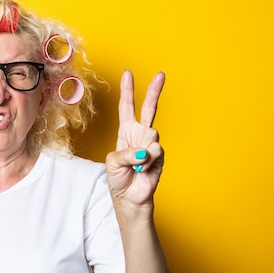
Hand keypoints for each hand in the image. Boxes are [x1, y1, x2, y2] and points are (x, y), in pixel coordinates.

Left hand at [106, 70, 165, 205]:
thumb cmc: (118, 179)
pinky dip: (146, 160)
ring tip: (136, 164)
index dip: (127, 91)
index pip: (127, 107)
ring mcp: (151, 145)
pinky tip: (143, 168)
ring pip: (151, 133)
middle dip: (154, 91)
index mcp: (126, 132)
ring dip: (140, 149)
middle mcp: (140, 135)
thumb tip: (146, 150)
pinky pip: (155, 151)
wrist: (129, 198)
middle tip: (160, 75)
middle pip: (148, 109)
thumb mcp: (113, 162)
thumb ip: (126, 152)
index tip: (128, 73)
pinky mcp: (160, 157)